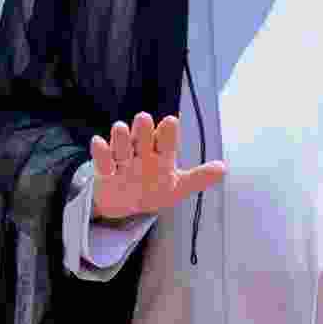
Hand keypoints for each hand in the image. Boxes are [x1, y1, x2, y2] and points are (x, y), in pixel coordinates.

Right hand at [90, 112, 226, 218]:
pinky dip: (101, 153)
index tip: (170, 121)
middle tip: (143, 118)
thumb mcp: (178, 187)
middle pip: (142, 139)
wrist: (127, 205)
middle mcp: (142, 154)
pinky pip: (102, 161)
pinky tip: (99, 143)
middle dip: (142, 130)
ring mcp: (123, 162)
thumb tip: (223, 169)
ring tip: (120, 128)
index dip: (167, 133)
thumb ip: (199, 178)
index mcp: (161, 155)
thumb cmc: (154, 189)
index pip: (166, 142)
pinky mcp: (105, 173)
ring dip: (120, 138)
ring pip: (121, 146)